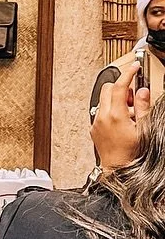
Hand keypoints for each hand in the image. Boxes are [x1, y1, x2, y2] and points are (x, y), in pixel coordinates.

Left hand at [93, 57, 150, 172]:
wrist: (118, 171)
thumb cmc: (131, 155)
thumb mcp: (143, 129)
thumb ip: (142, 108)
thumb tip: (142, 92)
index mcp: (115, 116)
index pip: (119, 86)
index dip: (128, 73)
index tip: (134, 67)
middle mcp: (102, 118)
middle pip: (107, 89)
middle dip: (121, 88)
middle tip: (134, 98)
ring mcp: (96, 123)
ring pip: (103, 100)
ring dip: (116, 100)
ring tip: (130, 113)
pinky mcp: (94, 129)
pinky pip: (101, 112)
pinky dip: (111, 110)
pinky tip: (122, 121)